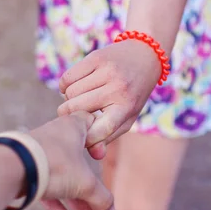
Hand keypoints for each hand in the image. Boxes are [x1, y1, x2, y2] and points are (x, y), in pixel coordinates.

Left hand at [31, 112, 113, 209]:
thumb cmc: (53, 165)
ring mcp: (40, 155)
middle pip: (81, 167)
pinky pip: (47, 188)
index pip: (91, 123)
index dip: (99, 140)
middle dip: (94, 196)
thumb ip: (101, 198)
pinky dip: (58, 205)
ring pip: (65, 181)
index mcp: (72, 128)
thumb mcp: (86, 183)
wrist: (9, 169)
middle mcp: (56, 138)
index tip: (99, 156)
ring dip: (80, 206)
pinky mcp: (27, 171)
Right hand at [57, 40, 160, 156]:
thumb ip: (109, 137)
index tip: (82, 136)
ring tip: (80, 98)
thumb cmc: (132, 94)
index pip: (98, 130)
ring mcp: (107, 71)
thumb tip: (94, 154)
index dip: (85, 137)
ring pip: (69, 93)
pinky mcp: (95, 57)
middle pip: (74, 108)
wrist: (145, 55)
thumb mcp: (127, 118)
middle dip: (69, 114)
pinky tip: (75, 87)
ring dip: (69, 99)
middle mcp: (117, 88)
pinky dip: (65, 86)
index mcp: (126, 108)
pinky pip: (66, 78)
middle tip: (76, 114)